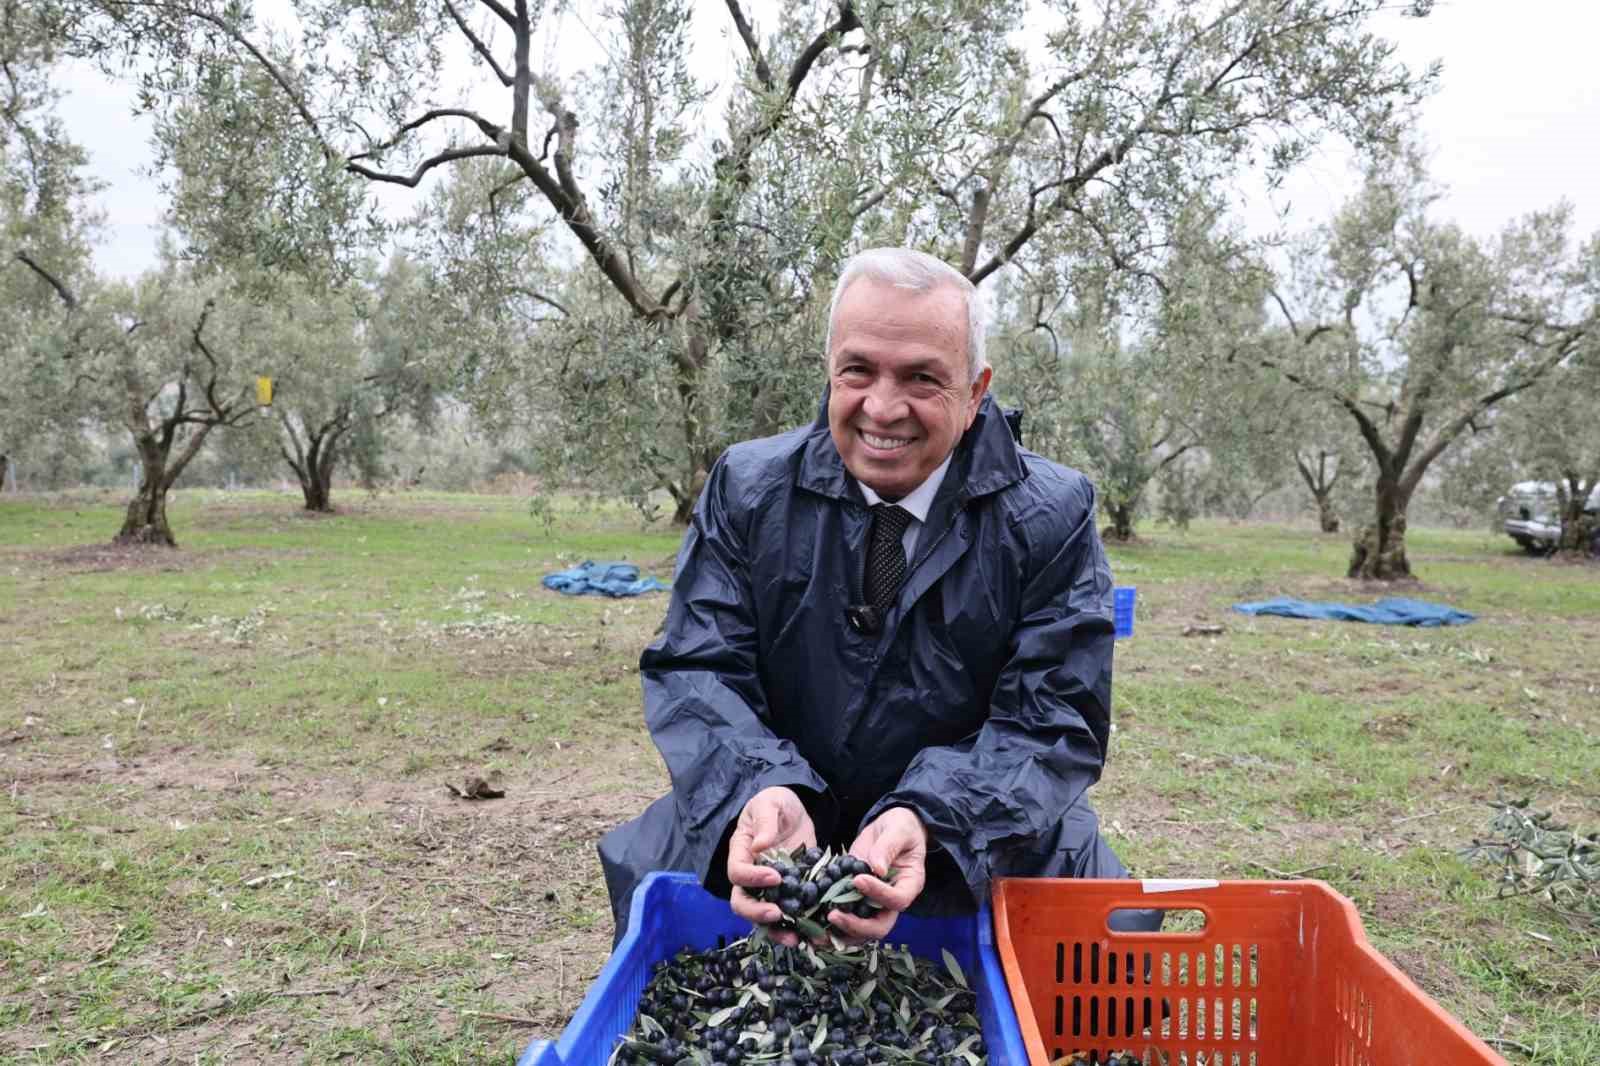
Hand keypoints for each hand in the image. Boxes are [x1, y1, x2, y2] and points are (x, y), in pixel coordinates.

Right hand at [727, 786, 815, 945]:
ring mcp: (768, 888)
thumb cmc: (776, 802)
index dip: (752, 879)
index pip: (737, 873)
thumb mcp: (771, 804)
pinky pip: (789, 914)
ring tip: (797, 938)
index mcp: (740, 853)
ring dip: (777, 930)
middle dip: (757, 913)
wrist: (795, 810)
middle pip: (743, 902)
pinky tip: (814, 933)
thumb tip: (761, 846)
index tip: (775, 877)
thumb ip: (766, 823)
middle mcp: (750, 876)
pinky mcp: (789, 893)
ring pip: (763, 916)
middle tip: (778, 914)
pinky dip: (799, 926)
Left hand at [829, 806, 926, 942]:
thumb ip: (887, 847)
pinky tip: (812, 924)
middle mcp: (892, 902)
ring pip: (861, 931)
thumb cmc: (899, 827)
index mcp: (909, 885)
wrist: (889, 829)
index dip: (878, 894)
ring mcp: (873, 905)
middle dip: (856, 925)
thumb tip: (876, 868)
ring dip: (840, 933)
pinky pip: (846, 919)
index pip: (897, 900)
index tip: (858, 880)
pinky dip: (830, 927)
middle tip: (833, 915)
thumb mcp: (897, 830)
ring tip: (817, 932)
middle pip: (879, 927)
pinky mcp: (855, 900)